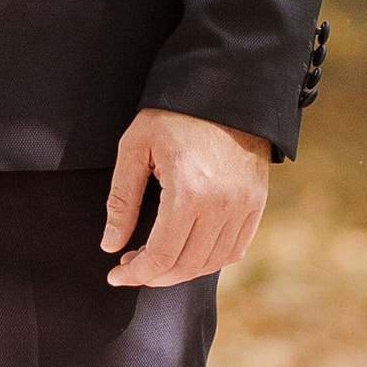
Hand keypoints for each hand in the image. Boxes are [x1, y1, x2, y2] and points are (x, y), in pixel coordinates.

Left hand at [101, 107, 270, 285]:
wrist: (224, 90)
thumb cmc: (174, 116)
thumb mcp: (135, 147)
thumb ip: (122, 199)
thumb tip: (111, 243)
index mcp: (188, 192)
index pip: (162, 255)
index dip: (136, 273)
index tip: (116, 275)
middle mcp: (221, 205)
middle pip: (186, 265)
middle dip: (154, 276)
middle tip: (131, 267)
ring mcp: (243, 206)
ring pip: (211, 263)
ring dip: (180, 272)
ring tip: (156, 260)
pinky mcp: (256, 204)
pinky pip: (234, 249)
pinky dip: (209, 261)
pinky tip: (187, 253)